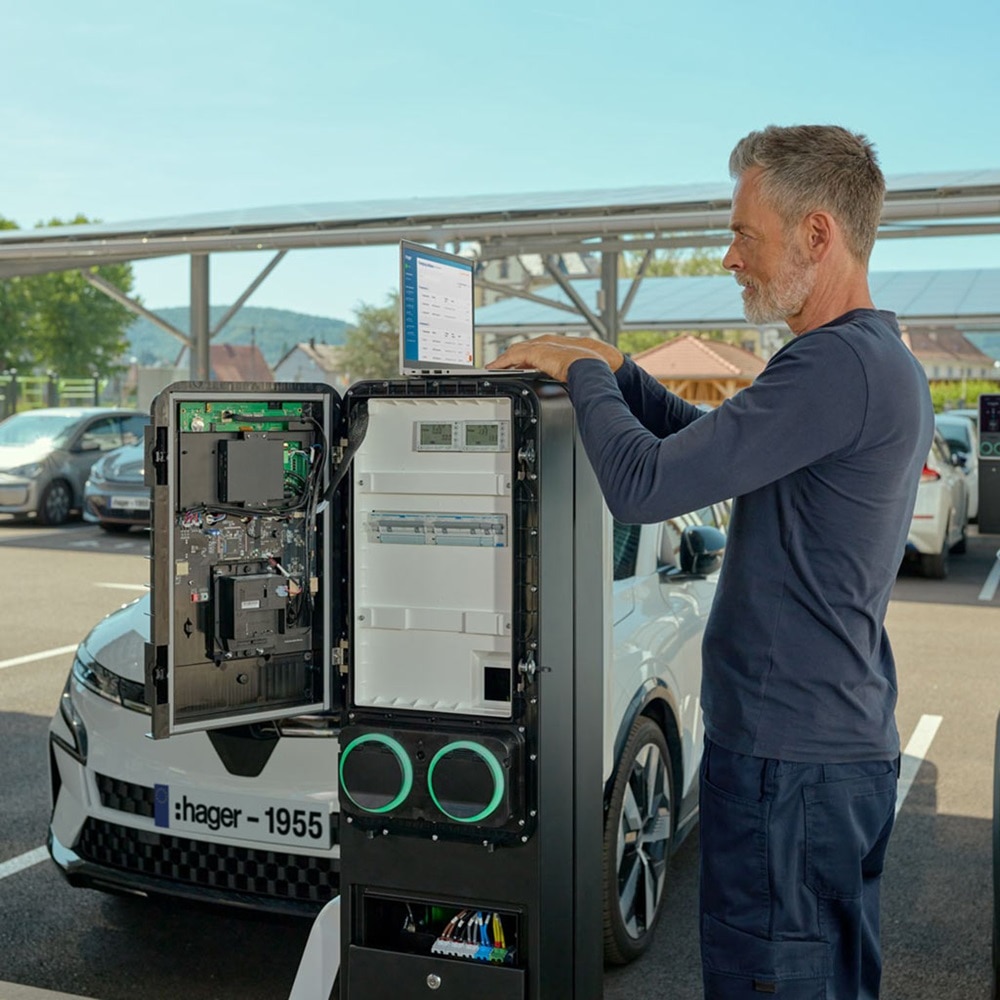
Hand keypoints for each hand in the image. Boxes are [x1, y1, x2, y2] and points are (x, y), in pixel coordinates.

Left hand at [486, 335, 624, 381]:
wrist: (592, 369)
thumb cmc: (592, 373)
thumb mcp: (577, 376)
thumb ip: (569, 380)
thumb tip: (572, 392)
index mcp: (560, 350)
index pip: (538, 351)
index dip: (527, 358)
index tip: (518, 366)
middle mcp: (550, 344)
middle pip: (525, 348)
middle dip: (512, 357)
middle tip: (501, 366)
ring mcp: (544, 347)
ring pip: (517, 350)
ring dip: (505, 359)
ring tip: (495, 367)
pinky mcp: (537, 352)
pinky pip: (514, 356)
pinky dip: (503, 361)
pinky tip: (495, 368)